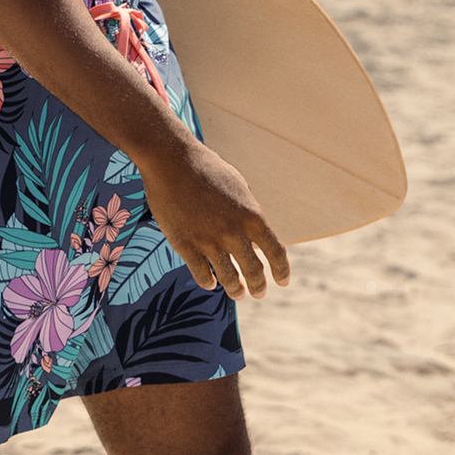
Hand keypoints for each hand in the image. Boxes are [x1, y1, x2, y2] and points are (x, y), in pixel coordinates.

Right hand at [139, 139, 290, 299]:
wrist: (172, 161)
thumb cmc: (207, 169)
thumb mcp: (239, 186)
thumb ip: (248, 212)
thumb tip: (255, 235)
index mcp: (252, 216)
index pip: (276, 252)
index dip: (282, 271)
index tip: (282, 281)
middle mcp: (233, 232)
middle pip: (254, 271)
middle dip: (258, 286)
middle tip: (258, 292)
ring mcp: (209, 241)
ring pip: (229, 279)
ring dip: (235, 289)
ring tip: (238, 293)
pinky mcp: (185, 245)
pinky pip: (202, 274)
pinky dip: (209, 281)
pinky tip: (211, 282)